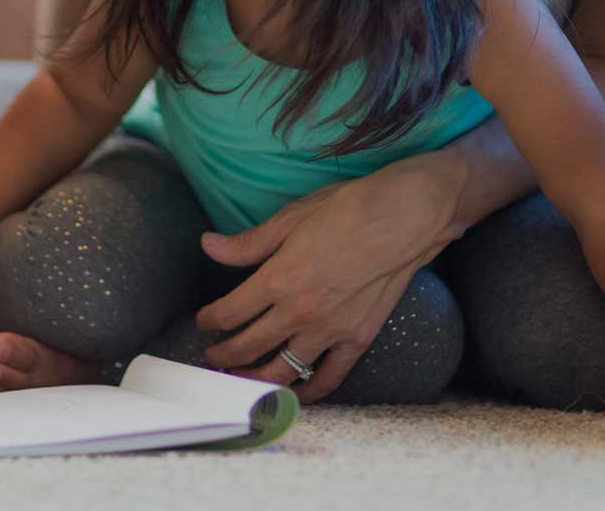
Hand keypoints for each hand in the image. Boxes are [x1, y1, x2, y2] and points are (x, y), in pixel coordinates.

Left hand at [194, 161, 461, 402]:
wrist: (401, 220)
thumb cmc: (346, 211)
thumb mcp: (289, 219)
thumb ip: (247, 243)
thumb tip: (208, 245)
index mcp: (278, 280)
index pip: (229, 312)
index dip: (210, 320)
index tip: (203, 321)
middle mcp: (300, 312)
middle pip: (249, 346)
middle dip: (224, 354)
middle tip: (212, 356)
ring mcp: (330, 331)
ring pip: (282, 370)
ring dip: (254, 378)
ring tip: (240, 378)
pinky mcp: (357, 340)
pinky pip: (328, 378)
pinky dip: (308, 392)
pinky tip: (294, 393)